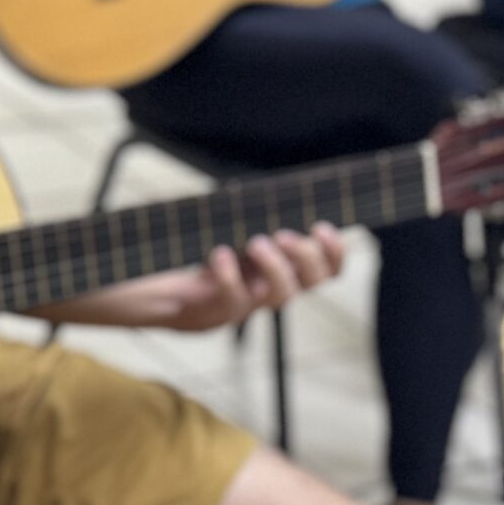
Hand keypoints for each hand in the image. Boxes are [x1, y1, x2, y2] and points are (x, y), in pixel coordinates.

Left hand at [136, 224, 344, 332]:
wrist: (168, 293)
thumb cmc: (208, 255)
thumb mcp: (236, 232)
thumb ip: (257, 217)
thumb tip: (270, 192)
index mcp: (286, 269)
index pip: (328, 270)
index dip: (334, 252)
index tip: (321, 227)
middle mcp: (275, 289)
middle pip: (316, 283)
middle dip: (308, 256)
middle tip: (284, 234)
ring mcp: (250, 304)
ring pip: (282, 296)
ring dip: (275, 267)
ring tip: (255, 242)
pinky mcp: (221, 313)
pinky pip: (234, 301)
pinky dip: (230, 276)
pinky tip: (220, 254)